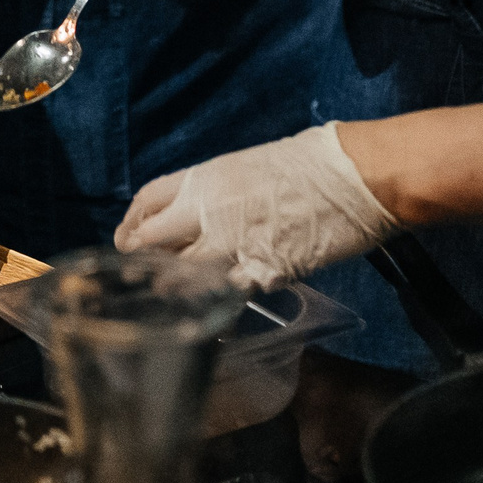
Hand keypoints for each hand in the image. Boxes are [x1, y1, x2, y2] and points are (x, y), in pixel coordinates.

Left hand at [116, 124, 399, 290]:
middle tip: (138, 276)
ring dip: (173, 289)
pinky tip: (210, 318)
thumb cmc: (311, 164)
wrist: (356, 175)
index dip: (133, 221)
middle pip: (152, 240)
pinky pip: (227, 297)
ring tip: (169, 300)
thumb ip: (219, 194)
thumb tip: (202, 214)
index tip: (127, 237)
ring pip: (182, 275)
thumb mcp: (250, 166)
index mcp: (206, 178)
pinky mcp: (263, 272)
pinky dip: (215, 308)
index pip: (149, 199)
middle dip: (140, 260)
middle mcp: (209, 210)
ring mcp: (234, 244)